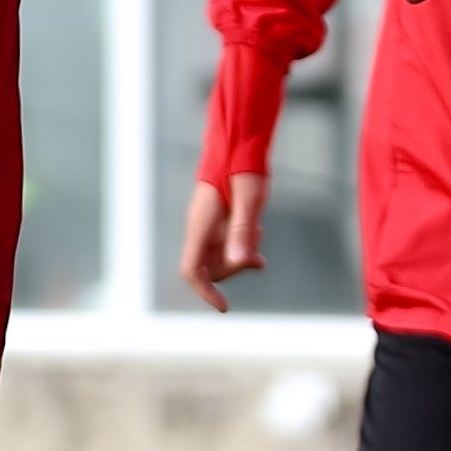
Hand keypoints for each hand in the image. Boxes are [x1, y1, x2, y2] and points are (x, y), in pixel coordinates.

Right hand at [180, 172, 268, 313]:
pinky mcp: (218, 220)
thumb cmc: (244, 169)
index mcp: (200, 226)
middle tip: (256, 253)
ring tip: (258, 234)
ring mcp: (207, 225)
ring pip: (219, 258)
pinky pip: (226, 246)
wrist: (239, 143)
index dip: (205, 292)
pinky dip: (242, 250)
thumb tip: (241, 262)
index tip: (224, 307)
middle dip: (233, 269)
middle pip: (209, 269)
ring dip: (239, 257)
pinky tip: (259, 249)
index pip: (191, 270)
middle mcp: (199, 228)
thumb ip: (243, 231)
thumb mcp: (250, 201)